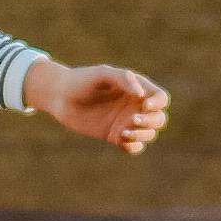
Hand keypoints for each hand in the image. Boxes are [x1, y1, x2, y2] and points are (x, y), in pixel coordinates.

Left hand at [30, 60, 173, 155]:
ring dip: (142, 135)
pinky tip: (122, 141)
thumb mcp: (102, 74)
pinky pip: (134, 147)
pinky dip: (134, 146)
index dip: (158, 103)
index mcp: (136, 88)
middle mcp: (134, 106)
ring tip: (124, 133)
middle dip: (151, 121)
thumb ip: (123, 78)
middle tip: (133, 119)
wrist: (60, 97)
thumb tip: (141, 94)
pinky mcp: (115, 136)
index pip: (160, 98)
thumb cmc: (81, 80)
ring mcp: (126, 122)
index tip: (144, 105)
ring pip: (149, 134)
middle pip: (159, 118)